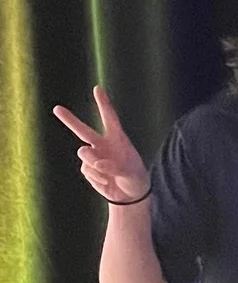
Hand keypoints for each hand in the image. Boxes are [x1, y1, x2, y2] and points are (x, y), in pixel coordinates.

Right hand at [53, 87, 149, 203]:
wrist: (129, 194)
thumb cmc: (135, 178)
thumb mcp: (131, 173)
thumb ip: (114, 167)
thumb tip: (96, 163)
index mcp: (117, 139)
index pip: (110, 118)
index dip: (103, 103)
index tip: (97, 88)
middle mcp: (102, 145)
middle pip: (83, 130)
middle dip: (69, 120)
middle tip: (56, 108)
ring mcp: (94, 156)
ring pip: (84, 154)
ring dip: (95, 164)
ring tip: (109, 173)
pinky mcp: (88, 168)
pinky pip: (87, 170)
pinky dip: (96, 177)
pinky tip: (106, 181)